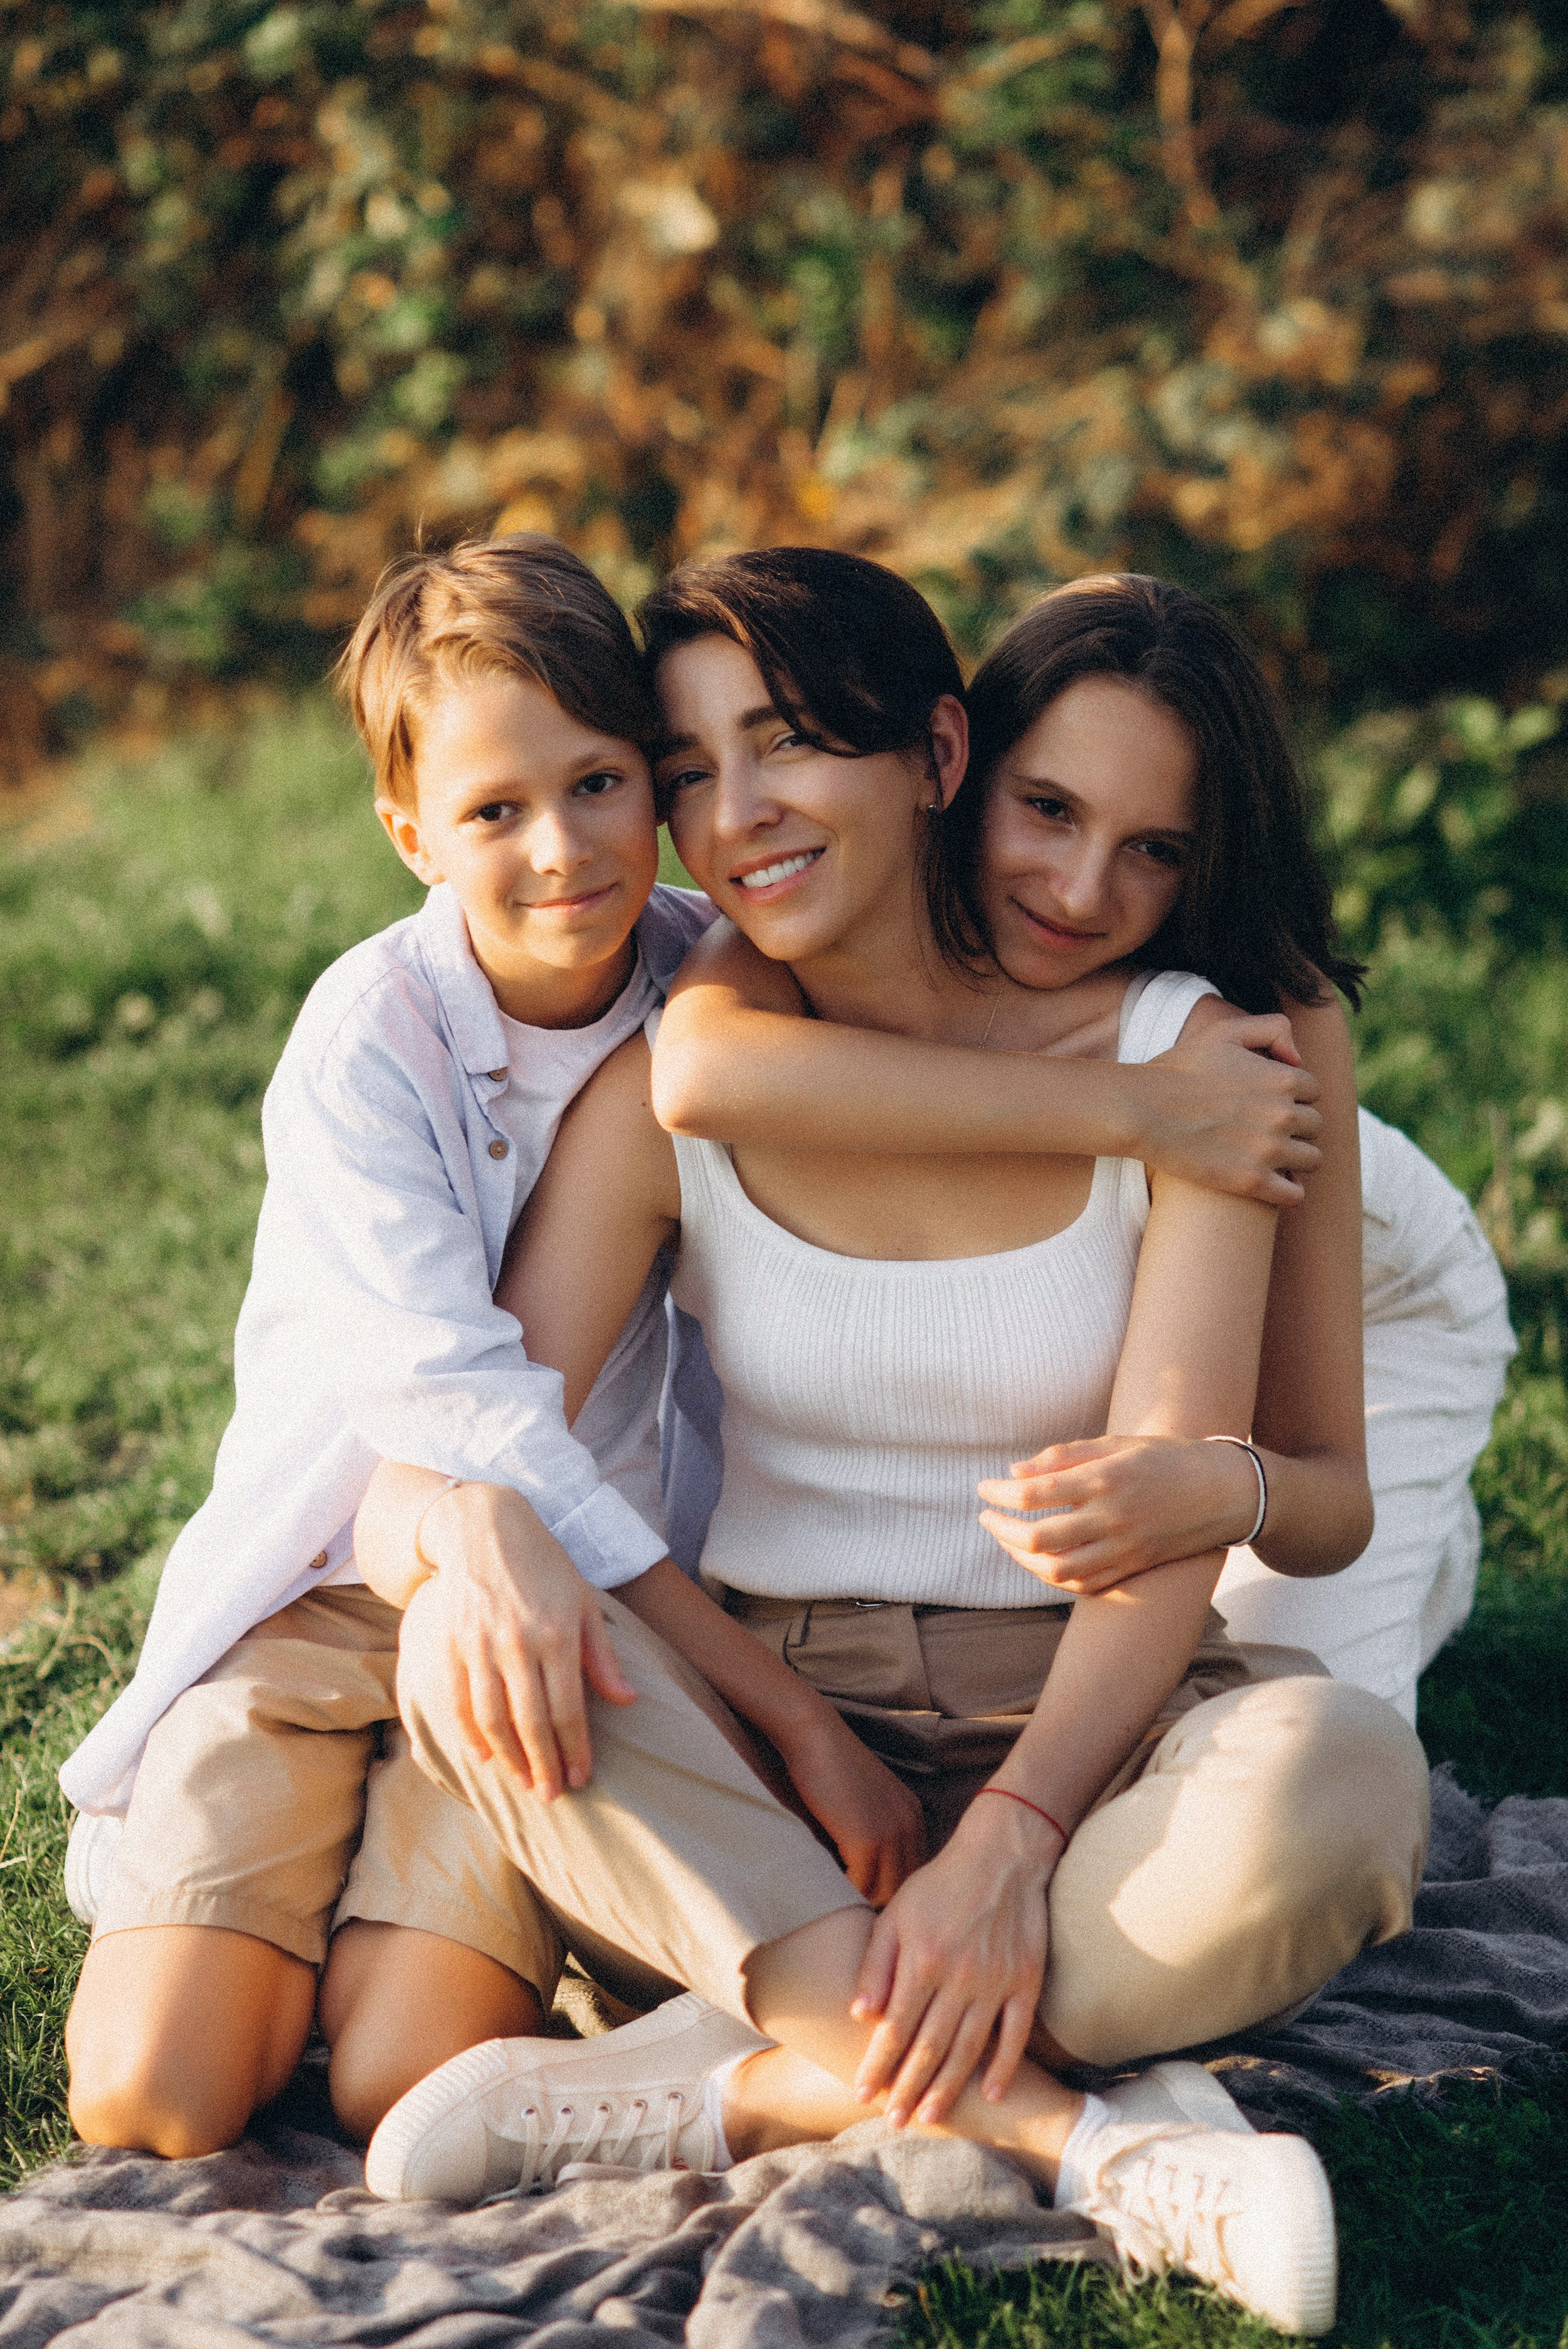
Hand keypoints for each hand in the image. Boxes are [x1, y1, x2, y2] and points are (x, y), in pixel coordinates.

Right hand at [397, 1482, 635, 1798]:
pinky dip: (470, 1732)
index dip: (575, 1749)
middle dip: (544, 1765)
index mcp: (557, 1633)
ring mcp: (480, 1643)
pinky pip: (459, 1699)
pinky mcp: (451, 1642)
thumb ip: (601, 1655)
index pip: (568, 1708)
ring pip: (493, 1717)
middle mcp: (518, 1642)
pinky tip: (484, 1756)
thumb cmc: (543, 1565)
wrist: (484, 1527)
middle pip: (531, 1721)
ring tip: (523, 1783)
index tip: (581, 1778)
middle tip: (552, 1796)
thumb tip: (627, 1701)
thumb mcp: (582, 1601)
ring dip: (509, 1758)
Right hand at [775, 1703, 925, 1905]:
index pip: (912, 1872)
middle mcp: (910, 1824)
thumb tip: (864, 1880)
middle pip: (902, 1887)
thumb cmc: (828, 1766)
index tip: (863, 1898)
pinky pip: (860, 1886)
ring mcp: (892, 1832)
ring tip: (838, 1906)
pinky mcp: (867, 1839)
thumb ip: (874, 1833)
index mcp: (913, 1816)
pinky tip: (827, 1889)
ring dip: (860, 1902)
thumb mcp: (865, 1801)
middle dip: (877, 1901)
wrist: (814, 1735)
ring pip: (883, 1892)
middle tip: (850, 1909)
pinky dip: (844, 1893)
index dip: (888, 1890)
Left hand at [849, 1794, 1059, 2125]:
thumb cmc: (940, 1885)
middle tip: (894, 2121)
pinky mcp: (1026, 1981)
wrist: (1002, 1855)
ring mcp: (996, 1982)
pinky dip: (1005, 2068)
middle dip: (908, 2088)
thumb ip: (876, 1965)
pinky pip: (1016, 2035)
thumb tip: (860, 2016)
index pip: (895, 2029)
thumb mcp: (896, 1914)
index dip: (878, 2065)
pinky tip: (992, 2096)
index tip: (862, 2093)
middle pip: (930, 2048)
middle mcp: (959, 1977)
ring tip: (930, 2116)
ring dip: (948, 2088)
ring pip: (969, 2050)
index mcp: (922, 1961)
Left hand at [977, 1432, 1261, 1590]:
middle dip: (1001, 1529)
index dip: (999, 1493)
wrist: (1224, 1492)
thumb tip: (1013, 1473)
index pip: (1035, 1493)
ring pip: (1057, 1570)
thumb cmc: (1166, 1459)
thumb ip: (1064, 1456)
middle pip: (1039, 1538)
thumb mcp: (1117, 1444)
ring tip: (1006, 1539)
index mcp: (1107, 1479)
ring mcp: (1125, 1548)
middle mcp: (1114, 1517)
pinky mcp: (1133, 1568)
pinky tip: (1038, 1559)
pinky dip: (1052, 1576)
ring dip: (1021, 1558)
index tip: (984, 1487)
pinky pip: (1083, 1585)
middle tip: (985, 1517)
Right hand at [1143, 1010, 1320, 1203]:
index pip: (1312, 1091)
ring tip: (1272, 1157)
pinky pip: (1294, 1195)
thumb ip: (1272, 1029)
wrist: (1143, 1110)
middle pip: (1314, 1125)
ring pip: (1312, 1160)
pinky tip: (1273, 1185)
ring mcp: (1270, 1151)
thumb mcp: (1225, 1031)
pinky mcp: (1252, 1182)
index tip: (1271, 1102)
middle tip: (1269, 1129)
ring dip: (1297, 1158)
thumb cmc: (1179, 1069)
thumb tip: (1297, 1058)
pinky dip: (1290, 1191)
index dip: (1293, 1095)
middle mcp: (1283, 1115)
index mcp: (1282, 1079)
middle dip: (1297, 1126)